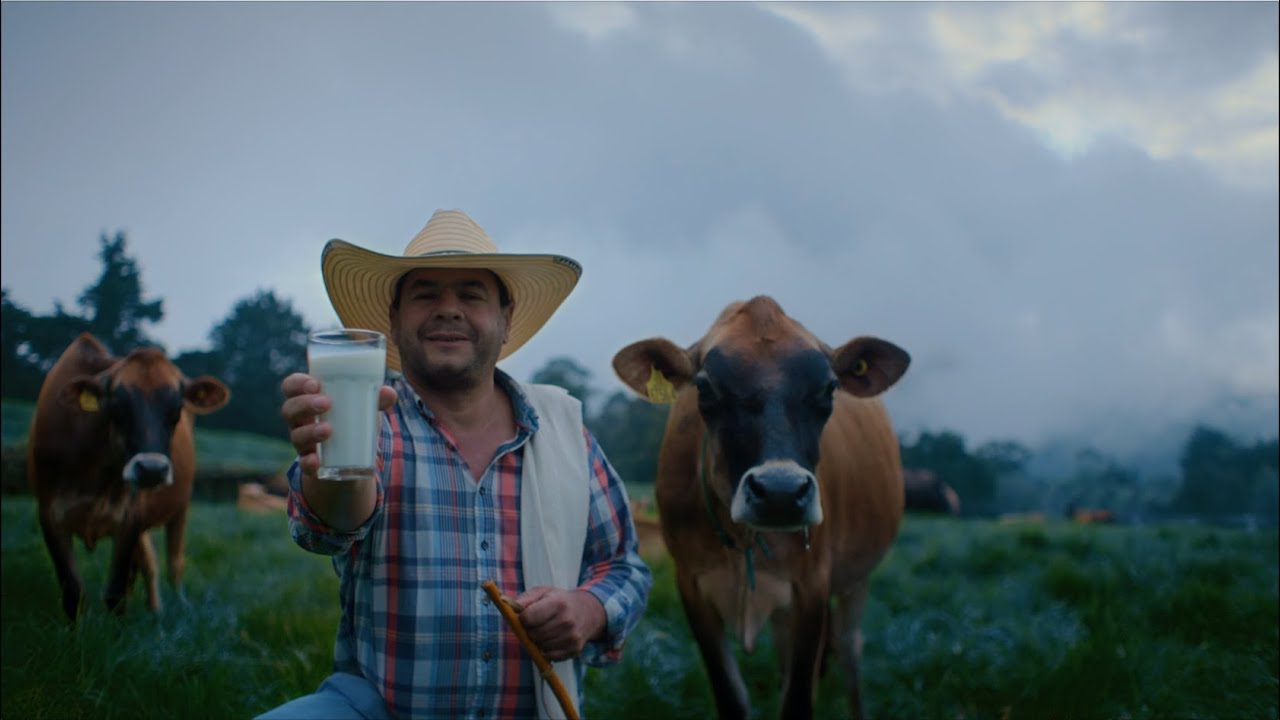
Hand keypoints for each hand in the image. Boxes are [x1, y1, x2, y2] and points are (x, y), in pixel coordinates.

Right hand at [280, 372, 396, 474]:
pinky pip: (303, 463)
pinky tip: (315, 461)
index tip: (315, 384)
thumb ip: (376, 398)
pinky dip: (308, 462)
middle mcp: (300, 419)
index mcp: (309, 399)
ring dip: (309, 431)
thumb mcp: (363, 407)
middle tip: (326, 404)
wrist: (351, 459)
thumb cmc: (352, 420)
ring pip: (296, 435)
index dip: (298, 383)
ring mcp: (303, 442)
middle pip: (290, 408)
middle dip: (305, 404)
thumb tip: (388, 393)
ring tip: (328, 430)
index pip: (291, 386)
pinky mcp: (310, 462)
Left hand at [514, 586, 606, 661]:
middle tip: (537, 624)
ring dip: (538, 641)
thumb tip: (506, 605)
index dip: (523, 618)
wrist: (587, 611)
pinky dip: (546, 650)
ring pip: (540, 646)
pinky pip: (550, 656)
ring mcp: (571, 637)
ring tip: (546, 630)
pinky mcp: (574, 650)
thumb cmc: (559, 600)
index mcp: (558, 603)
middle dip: (530, 630)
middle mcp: (567, 621)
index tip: (527, 616)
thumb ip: (525, 599)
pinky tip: (553, 639)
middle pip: (533, 634)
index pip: (528, 618)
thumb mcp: (543, 592)